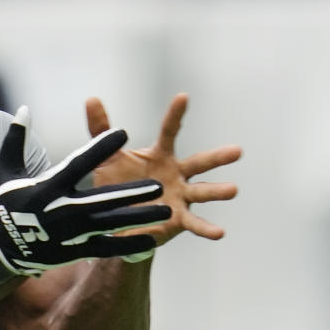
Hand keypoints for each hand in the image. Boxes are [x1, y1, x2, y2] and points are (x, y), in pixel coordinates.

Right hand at [0, 106, 171, 311]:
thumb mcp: (4, 170)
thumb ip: (16, 139)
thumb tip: (23, 109)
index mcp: (47, 187)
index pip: (79, 164)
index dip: (101, 148)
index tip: (122, 133)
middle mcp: (61, 211)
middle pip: (103, 200)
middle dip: (131, 193)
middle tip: (158, 185)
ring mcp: (68, 235)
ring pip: (110, 225)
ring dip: (139, 217)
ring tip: (165, 210)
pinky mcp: (71, 252)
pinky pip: (106, 249)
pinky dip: (128, 245)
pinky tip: (151, 239)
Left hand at [85, 93, 240, 244]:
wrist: (114, 219)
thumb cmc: (115, 183)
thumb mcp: (106, 157)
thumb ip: (101, 129)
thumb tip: (91, 100)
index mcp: (160, 155)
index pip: (169, 131)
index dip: (175, 115)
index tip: (183, 97)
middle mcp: (176, 174)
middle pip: (199, 163)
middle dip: (217, 157)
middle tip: (237, 151)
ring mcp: (180, 196)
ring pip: (202, 192)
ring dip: (217, 191)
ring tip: (233, 189)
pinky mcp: (178, 218)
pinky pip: (194, 223)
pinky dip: (206, 228)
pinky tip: (220, 233)